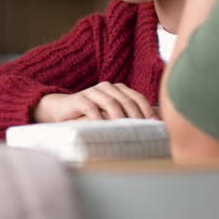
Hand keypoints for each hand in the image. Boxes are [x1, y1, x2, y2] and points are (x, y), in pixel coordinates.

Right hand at [33, 82, 155, 122]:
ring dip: (120, 117)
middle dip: (136, 116)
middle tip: (143, 131)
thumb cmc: (92, 115)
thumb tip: (154, 127)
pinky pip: (91, 107)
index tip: (156, 125)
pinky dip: (99, 117)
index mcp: (119, 89)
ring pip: (111, 102)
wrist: (63, 110)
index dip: (148, 110)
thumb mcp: (111, 115)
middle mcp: (107, 87)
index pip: (138, 98)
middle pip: (126, 100)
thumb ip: (128, 117)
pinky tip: (103, 128)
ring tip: (125, 130)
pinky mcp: (79, 98)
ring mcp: (92, 91)